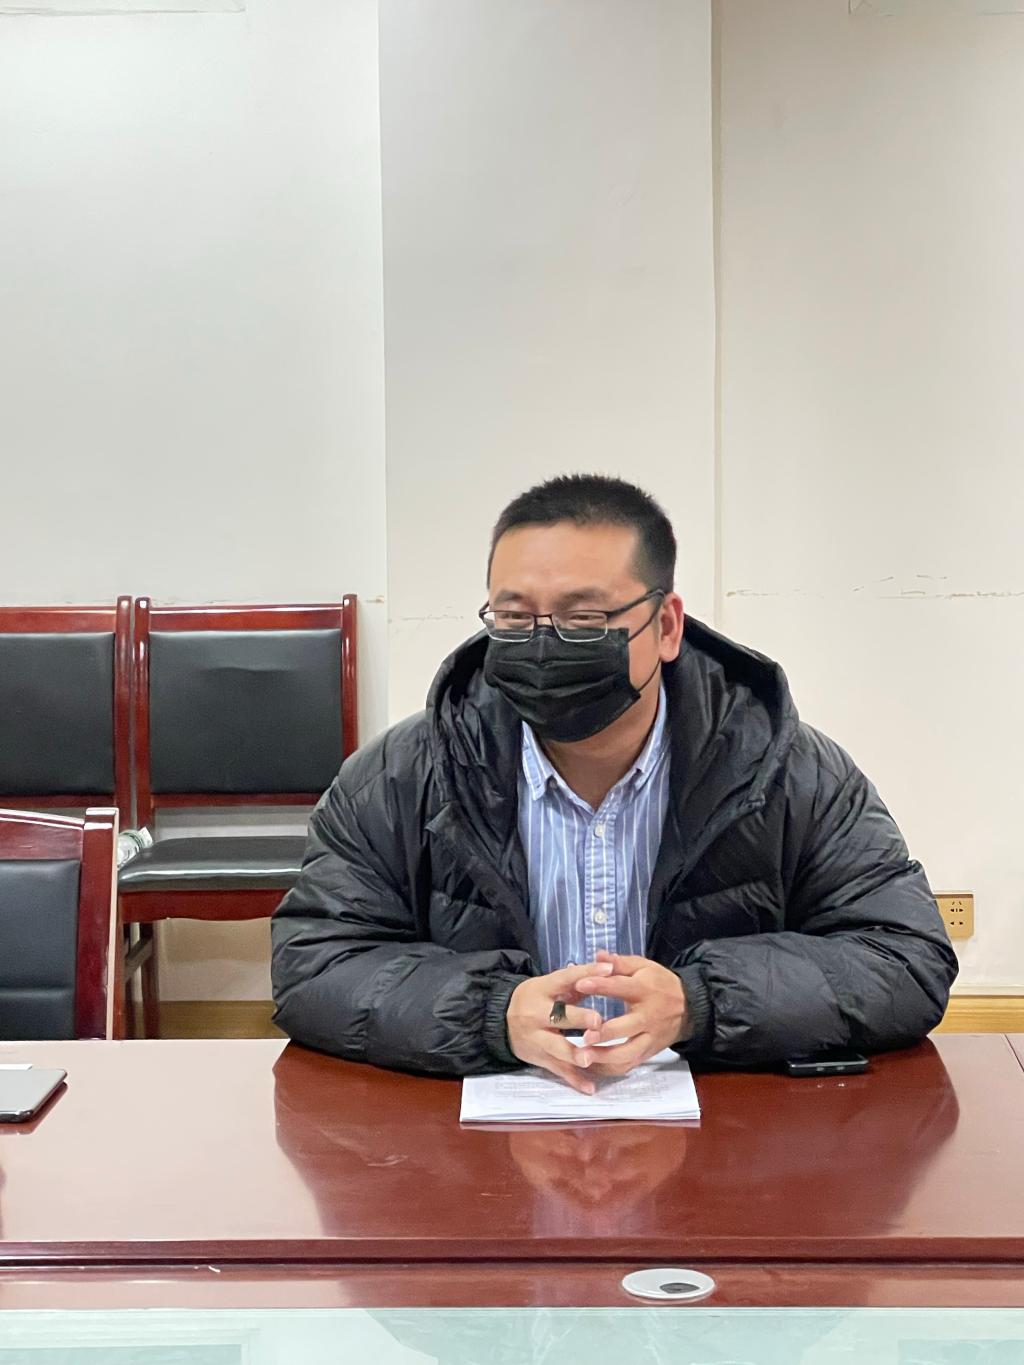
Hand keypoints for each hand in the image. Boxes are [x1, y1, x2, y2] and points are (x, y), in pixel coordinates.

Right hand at [506, 961, 612, 1093]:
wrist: (500, 1020)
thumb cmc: (535, 998)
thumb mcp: (550, 985)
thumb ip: (578, 980)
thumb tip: (611, 968)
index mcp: (542, 989)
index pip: (565, 978)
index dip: (586, 973)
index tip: (608, 970)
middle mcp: (537, 1014)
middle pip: (558, 1016)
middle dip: (577, 1019)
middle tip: (597, 1022)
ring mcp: (537, 1038)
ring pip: (556, 1047)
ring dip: (574, 1054)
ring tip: (590, 1058)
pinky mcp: (540, 1058)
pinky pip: (558, 1070)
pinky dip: (574, 1080)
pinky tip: (590, 1088)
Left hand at [574, 951, 690, 1077]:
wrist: (688, 1008)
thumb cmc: (659, 984)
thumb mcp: (643, 967)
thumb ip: (619, 963)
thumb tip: (598, 955)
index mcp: (644, 990)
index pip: (621, 987)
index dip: (600, 985)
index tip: (579, 984)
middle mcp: (648, 1016)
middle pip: (626, 1027)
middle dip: (605, 1033)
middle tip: (583, 1035)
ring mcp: (649, 1038)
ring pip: (627, 1054)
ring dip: (604, 1058)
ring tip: (582, 1056)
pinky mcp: (648, 1053)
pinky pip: (628, 1065)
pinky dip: (608, 1069)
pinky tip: (590, 1066)